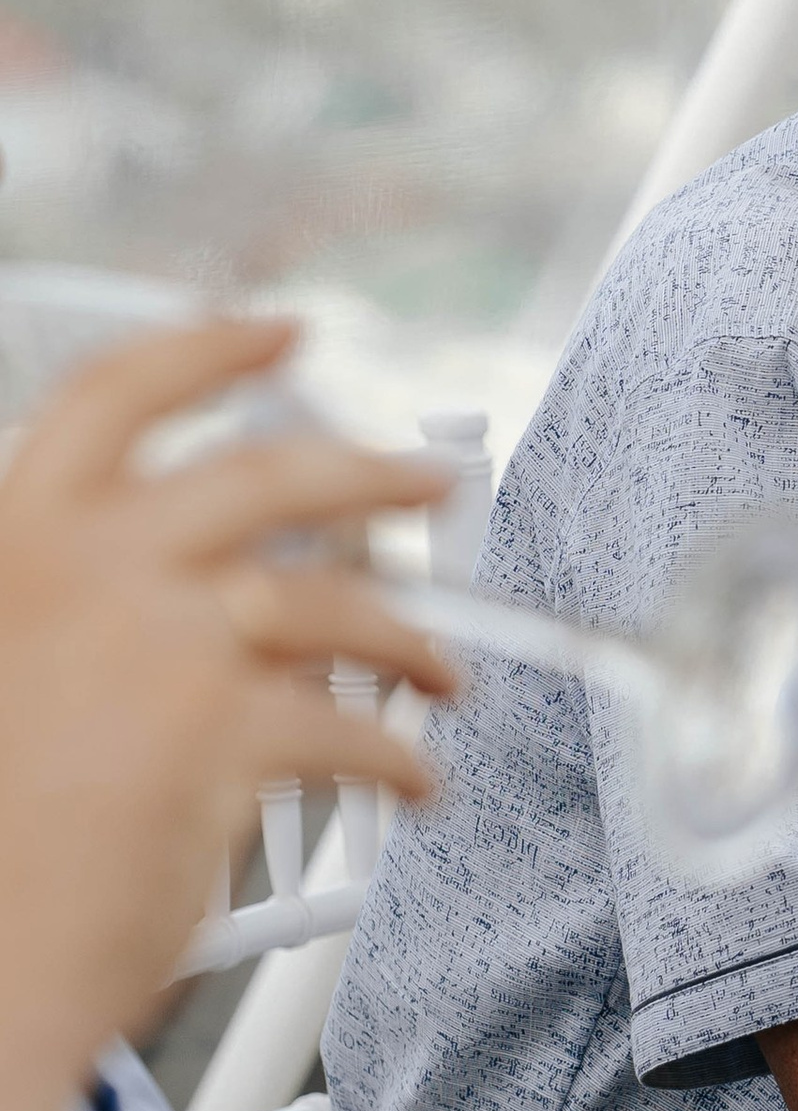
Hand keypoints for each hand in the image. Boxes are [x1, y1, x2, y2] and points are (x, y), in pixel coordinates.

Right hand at [0, 318, 456, 1090]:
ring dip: (409, 634)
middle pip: (267, 474)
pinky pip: (353, 724)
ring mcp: (158, 643)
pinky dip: (399, 754)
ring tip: (442, 671)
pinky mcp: (223, 733)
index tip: (278, 332)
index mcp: (16, 543)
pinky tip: (413, 779)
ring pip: (334, 601)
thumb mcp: (7, 670)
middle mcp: (85, 569)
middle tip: (427, 484)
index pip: (114, 394)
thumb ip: (76, 606)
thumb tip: (201, 585)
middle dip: (372, 471)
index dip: (206, 349)